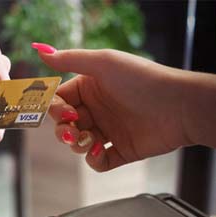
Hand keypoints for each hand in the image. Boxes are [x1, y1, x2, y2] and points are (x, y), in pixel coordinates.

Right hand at [34, 46, 193, 170]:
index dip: (54, 108)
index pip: (60, 100)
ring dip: (76, 144)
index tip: (62, 112)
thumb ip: (70, 60)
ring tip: (88, 139)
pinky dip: (93, 159)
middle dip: (62, 130)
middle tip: (72, 130)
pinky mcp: (120, 151)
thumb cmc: (142, 80)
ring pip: (77, 143)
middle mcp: (97, 109)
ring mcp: (108, 131)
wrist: (179, 106)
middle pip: (64, 125)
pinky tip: (99, 150)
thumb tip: (41, 52)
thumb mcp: (104, 63)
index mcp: (90, 88)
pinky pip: (97, 161)